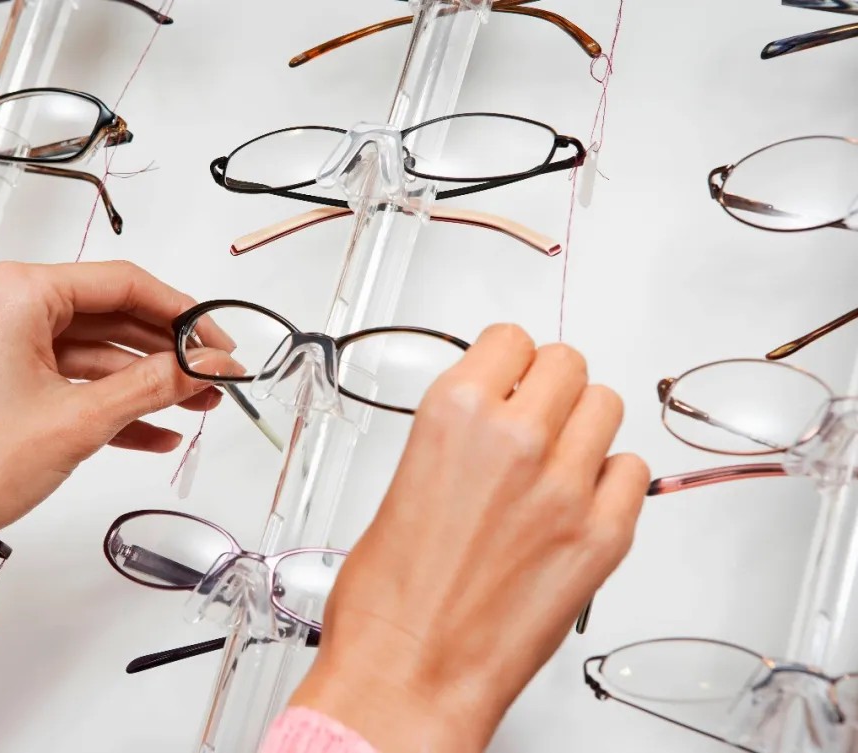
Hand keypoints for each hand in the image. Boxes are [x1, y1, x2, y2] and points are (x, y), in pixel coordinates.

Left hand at [0, 260, 237, 646]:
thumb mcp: (79, 421)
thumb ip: (152, 385)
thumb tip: (204, 364)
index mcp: (18, 293)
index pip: (124, 285)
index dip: (183, 314)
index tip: (218, 340)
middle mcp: (7, 306)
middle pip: (112, 316)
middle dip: (168, 353)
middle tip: (214, 375)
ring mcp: (3, 342)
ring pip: (96, 352)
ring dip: (146, 382)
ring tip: (196, 404)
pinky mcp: (3, 376)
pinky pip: (72, 378)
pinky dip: (111, 402)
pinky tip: (155, 430)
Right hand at [290, 325, 648, 752]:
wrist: (408, 676)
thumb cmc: (387, 601)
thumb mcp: (402, 485)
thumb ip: (456, 441)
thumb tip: (487, 426)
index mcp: (453, 415)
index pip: (511, 340)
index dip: (510, 360)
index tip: (510, 375)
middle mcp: (515, 440)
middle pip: (567, 363)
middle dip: (550, 385)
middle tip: (537, 415)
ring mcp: (566, 487)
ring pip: (607, 406)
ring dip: (583, 426)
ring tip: (558, 459)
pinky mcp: (602, 536)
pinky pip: (633, 472)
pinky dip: (611, 479)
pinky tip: (579, 500)